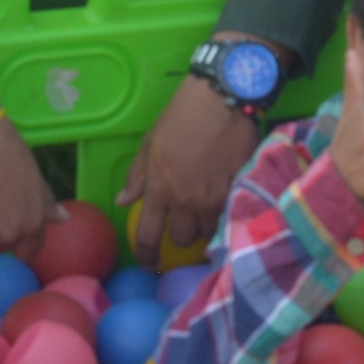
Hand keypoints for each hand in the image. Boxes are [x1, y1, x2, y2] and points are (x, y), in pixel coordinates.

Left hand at [120, 75, 261, 264]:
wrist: (221, 100)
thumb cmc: (181, 118)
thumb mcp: (150, 144)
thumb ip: (137, 177)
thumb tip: (123, 202)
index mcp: (160, 190)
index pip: (149, 236)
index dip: (147, 255)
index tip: (149, 263)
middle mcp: (187, 201)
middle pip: (184, 239)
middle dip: (182, 234)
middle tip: (184, 221)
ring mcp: (215, 199)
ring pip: (210, 231)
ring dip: (206, 225)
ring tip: (207, 210)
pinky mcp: (239, 191)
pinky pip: (232, 215)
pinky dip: (227, 212)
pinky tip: (226, 202)